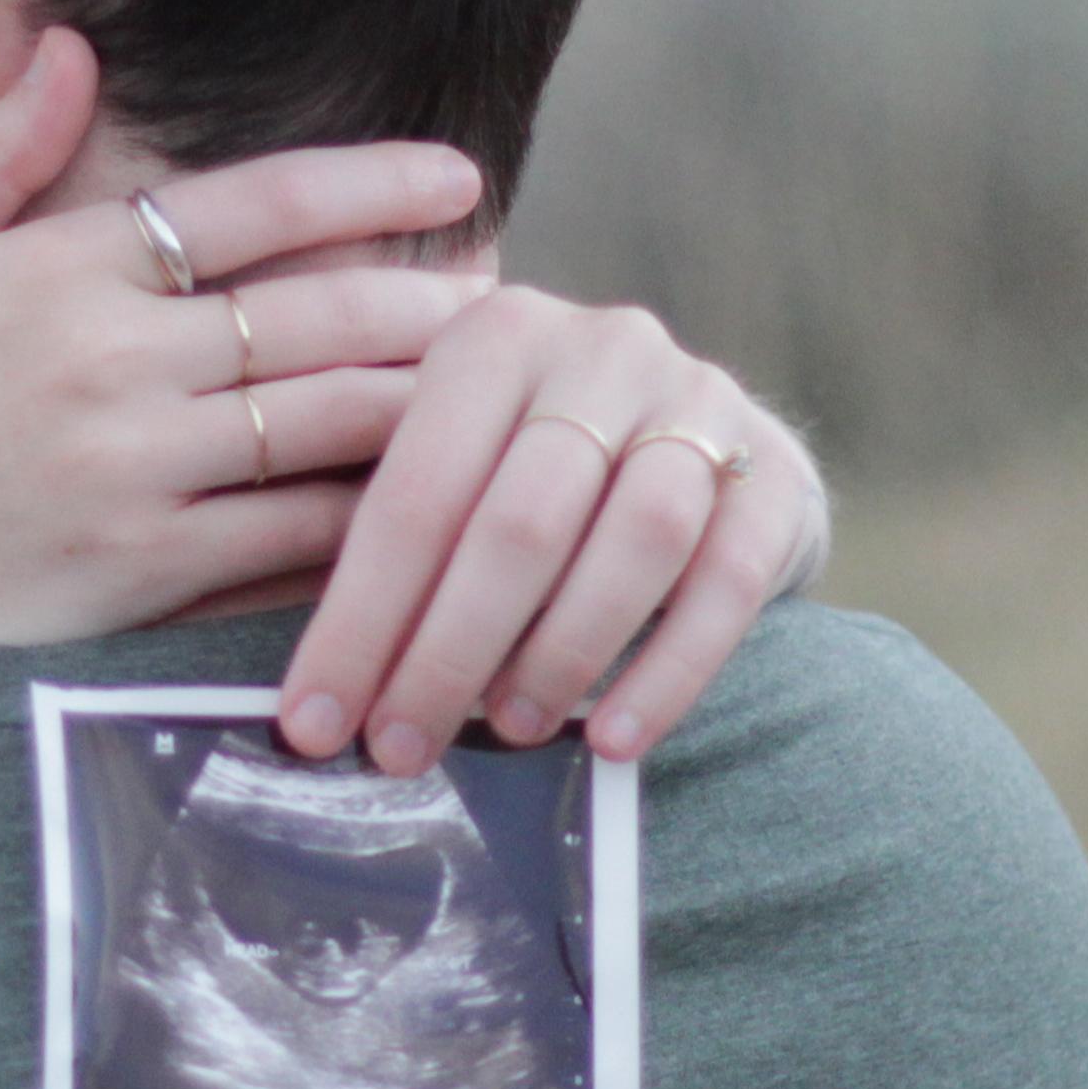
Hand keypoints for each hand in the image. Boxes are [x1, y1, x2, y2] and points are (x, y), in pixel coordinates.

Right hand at [0, 35, 487, 684]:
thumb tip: (70, 54)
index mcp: (53, 272)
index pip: (247, 207)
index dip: (367, 181)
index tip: (458, 170)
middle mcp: (105, 363)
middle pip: (317, 314)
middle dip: (429, 297)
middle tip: (512, 291)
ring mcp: (129, 473)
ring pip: (326, 423)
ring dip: (426, 402)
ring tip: (500, 389)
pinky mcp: (140, 577)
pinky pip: (291, 537)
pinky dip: (370, 516)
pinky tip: (435, 504)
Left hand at [273, 290, 827, 772]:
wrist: (702, 437)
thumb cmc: (535, 469)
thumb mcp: (458, 469)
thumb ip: (400, 557)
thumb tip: (319, 703)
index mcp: (495, 338)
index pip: (414, 495)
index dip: (359, 621)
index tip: (312, 726)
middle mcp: (602, 349)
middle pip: (520, 520)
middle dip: (448, 652)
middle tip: (401, 750)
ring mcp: (701, 402)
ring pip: (634, 541)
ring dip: (560, 653)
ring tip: (507, 730)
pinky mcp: (775, 472)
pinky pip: (724, 585)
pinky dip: (666, 672)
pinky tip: (611, 738)